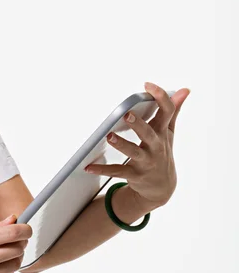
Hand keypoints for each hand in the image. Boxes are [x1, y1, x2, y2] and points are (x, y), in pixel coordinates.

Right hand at [0, 215, 31, 272]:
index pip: (11, 234)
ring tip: (7, 253)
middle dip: (21, 243)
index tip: (27, 229)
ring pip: (15, 264)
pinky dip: (7, 269)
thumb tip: (14, 220)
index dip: (25, 230)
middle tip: (17, 241)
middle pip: (17, 249)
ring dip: (15, 257)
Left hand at [84, 83, 190, 209]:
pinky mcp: (134, 175)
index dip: (160, 97)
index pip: (167, 112)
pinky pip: (117, 171)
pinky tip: (88, 166)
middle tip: (127, 114)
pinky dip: (102, 169)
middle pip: (148, 134)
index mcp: (162, 132)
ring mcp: (145, 162)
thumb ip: (174, 110)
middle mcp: (155, 147)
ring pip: (133, 153)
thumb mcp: (169, 132)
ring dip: (121, 145)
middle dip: (138, 125)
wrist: (162, 188)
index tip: (148, 85)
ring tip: (109, 136)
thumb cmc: (162, 152)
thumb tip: (184, 90)